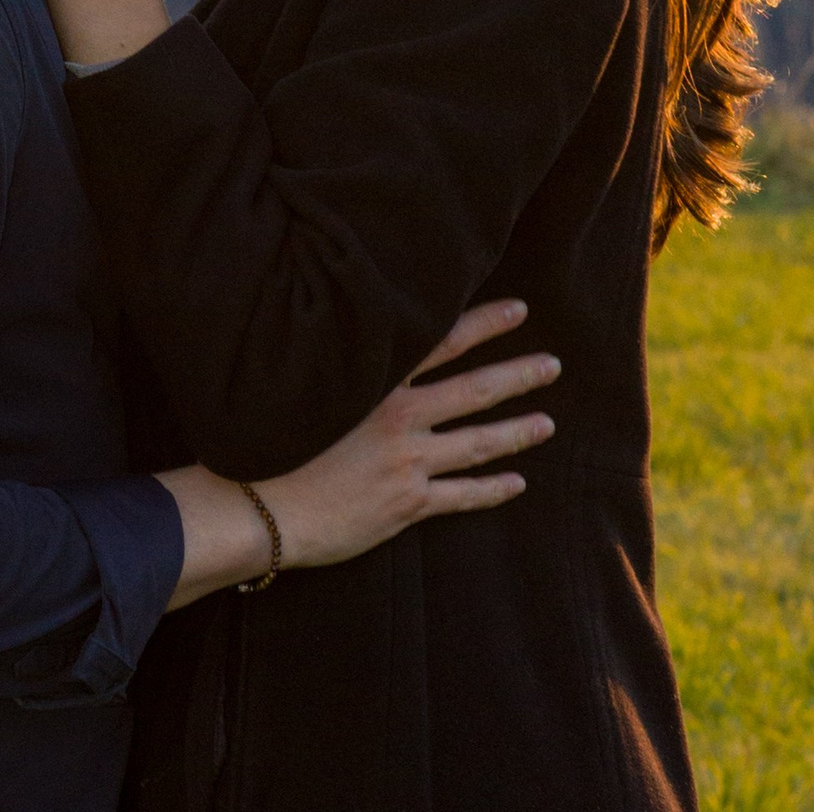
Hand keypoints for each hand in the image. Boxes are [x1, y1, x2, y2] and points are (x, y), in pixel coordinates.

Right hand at [159, 301, 559, 605]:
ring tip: (547, 423)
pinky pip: (461, 495)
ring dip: (517, 431)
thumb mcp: (317, 386)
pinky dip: (492, 489)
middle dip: (518, 375)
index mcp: (380, 381)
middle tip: (553, 365)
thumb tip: (378, 345)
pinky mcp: (405, 504)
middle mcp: (401, 416)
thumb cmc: (276, 440)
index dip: (486, 322)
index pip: (445, 339)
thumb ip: (354, 368)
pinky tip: (517, 483)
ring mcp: (407, 462)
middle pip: (475, 388)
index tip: (520, 309)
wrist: (260, 505)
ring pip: (478, 442)